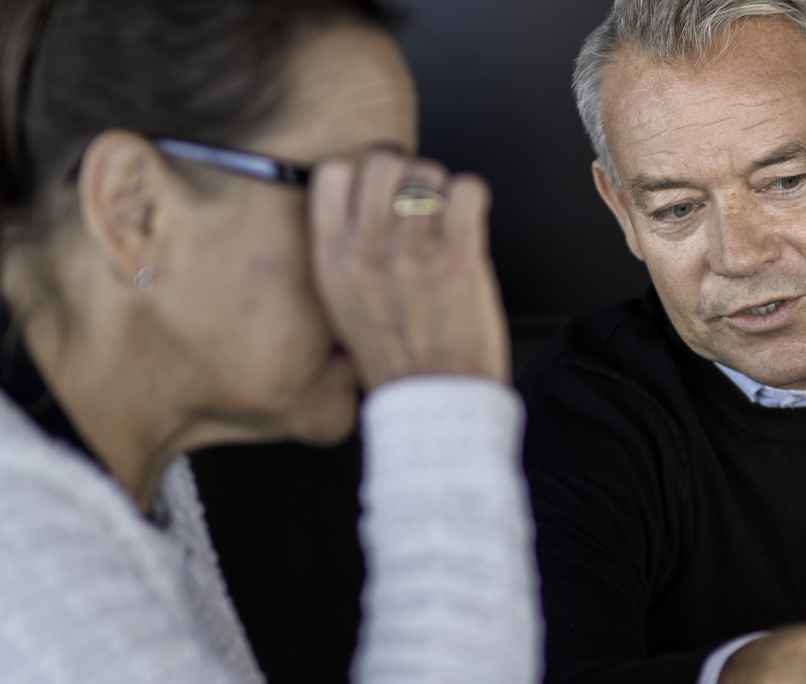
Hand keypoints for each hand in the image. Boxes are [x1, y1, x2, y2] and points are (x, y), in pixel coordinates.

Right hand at [308, 149, 508, 387]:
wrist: (435, 400)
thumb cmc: (395, 356)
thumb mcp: (341, 302)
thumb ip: (345, 247)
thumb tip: (359, 197)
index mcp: (332, 260)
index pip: (332, 172)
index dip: (360, 171)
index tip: (376, 188)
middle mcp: (368, 251)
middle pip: (382, 160)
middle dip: (405, 172)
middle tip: (418, 200)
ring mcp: (414, 253)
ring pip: (429, 172)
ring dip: (442, 189)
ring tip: (445, 221)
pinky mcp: (460, 258)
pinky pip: (469, 190)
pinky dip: (474, 200)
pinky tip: (467, 225)